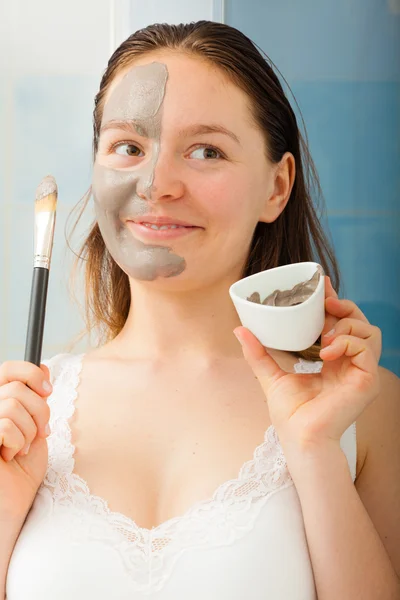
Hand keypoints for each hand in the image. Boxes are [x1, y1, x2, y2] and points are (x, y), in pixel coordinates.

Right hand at [0, 360, 51, 520]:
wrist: (12, 506)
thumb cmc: (21, 472)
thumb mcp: (35, 428)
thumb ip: (36, 399)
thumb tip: (44, 367)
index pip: (8, 369)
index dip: (31, 373)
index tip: (48, 390)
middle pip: (17, 387)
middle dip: (39, 412)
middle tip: (39, 434)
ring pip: (12, 405)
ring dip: (28, 431)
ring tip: (21, 449)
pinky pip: (4, 425)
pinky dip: (17, 442)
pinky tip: (10, 457)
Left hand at [234, 277, 381, 452]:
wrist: (300, 438)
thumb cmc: (291, 415)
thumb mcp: (272, 375)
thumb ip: (258, 353)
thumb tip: (240, 330)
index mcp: (334, 362)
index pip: (341, 325)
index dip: (334, 303)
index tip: (321, 286)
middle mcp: (351, 364)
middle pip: (361, 323)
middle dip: (344, 307)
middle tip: (325, 302)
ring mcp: (361, 372)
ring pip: (370, 331)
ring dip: (345, 325)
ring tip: (322, 335)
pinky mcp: (366, 380)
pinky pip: (366, 349)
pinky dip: (346, 342)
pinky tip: (325, 351)